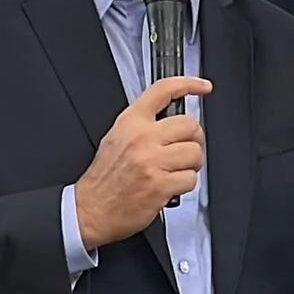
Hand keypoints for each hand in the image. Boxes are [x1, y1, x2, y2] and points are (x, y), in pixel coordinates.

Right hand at [73, 75, 212, 244]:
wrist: (91, 209)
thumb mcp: (116, 137)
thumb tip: (172, 119)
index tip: (203, 86)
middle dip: (195, 139)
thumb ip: (142, 124)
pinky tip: (170, 186)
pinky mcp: (160, 185)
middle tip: (186, 148)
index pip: (163, 91)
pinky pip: (190, 179)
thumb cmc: (104, 177)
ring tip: (176, 170)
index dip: (189, 84)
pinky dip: (185, 184)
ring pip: (195, 153)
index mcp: (130, 122)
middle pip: (190, 125)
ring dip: (191, 164)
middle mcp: (142, 138)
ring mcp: (152, 162)